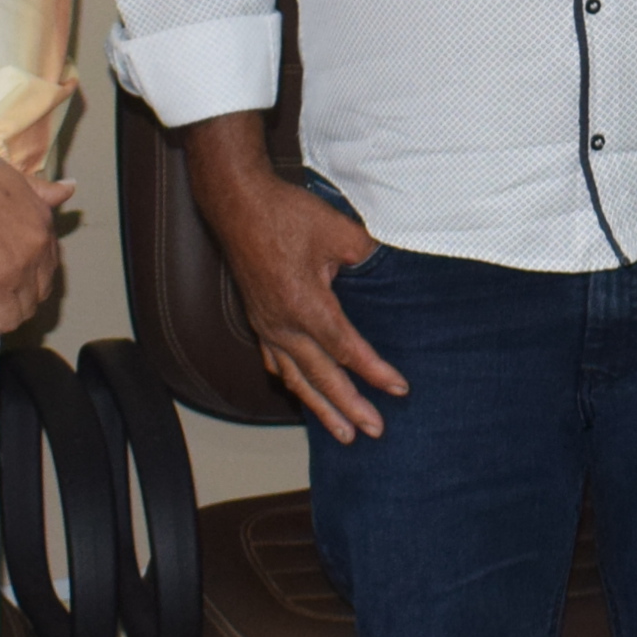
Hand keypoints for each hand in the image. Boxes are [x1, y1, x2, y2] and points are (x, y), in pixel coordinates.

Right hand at [0, 149, 75, 332]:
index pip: (49, 261)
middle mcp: (39, 245)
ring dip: (12, 313)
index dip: (34, 274)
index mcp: (43, 221)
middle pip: (42, 287)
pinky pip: (7, 317)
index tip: (18, 279)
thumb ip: (41, 189)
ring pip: (26, 306)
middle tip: (7, 301)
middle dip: (26, 296)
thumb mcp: (15, 177)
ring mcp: (21, 267)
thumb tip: (71, 189)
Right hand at [181, 114, 404, 441]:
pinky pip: (276, 362)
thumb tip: (394, 271)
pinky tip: (303, 393)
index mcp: (306, 305)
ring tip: (342, 434)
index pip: (347, 350)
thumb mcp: (339, 231)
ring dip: (320, 408)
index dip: (375, 372)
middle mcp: (283, 324)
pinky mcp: (258, 320)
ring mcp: (267, 325)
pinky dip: (294, 383)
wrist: (237, 203)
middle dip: (349, 407)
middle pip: (321, 377)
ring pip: (294, 378)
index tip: (399, 389)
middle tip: (374, 431)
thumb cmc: (285, 214)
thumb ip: (369, 257)